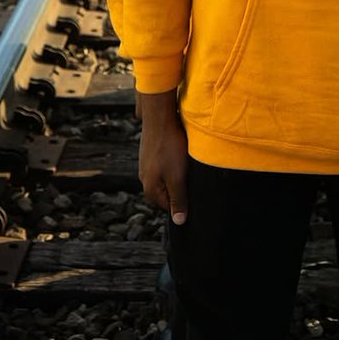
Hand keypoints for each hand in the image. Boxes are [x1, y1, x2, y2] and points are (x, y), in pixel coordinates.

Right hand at [138, 89, 188, 224]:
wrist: (159, 117)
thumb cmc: (169, 148)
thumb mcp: (177, 178)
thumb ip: (178, 200)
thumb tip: (179, 222)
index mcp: (150, 189)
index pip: (168, 206)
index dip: (183, 201)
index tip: (194, 191)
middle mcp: (145, 178)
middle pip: (167, 191)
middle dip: (180, 186)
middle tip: (191, 176)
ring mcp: (146, 164)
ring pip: (166, 176)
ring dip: (177, 172)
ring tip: (186, 162)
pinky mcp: (150, 151)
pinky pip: (164, 162)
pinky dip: (173, 160)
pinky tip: (179, 151)